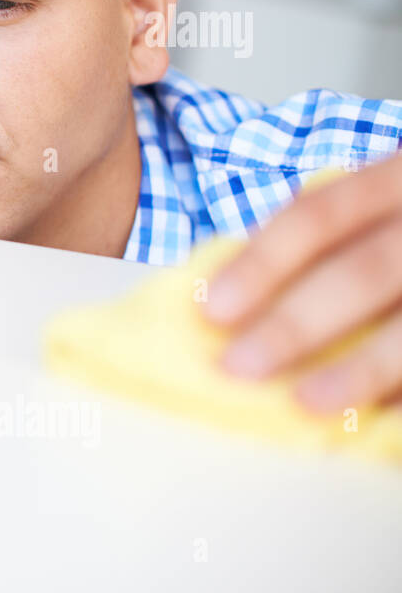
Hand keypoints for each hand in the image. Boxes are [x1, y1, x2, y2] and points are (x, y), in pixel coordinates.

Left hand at [202, 155, 401, 412]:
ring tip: (306, 402)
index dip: (262, 261)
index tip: (211, 309)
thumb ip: (331, 235)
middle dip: (296, 322)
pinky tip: (381, 416)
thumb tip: (236, 290)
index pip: (321, 215)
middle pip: (365, 271)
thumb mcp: (386, 198)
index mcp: (401, 176)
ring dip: (362, 367)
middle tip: (236, 366)